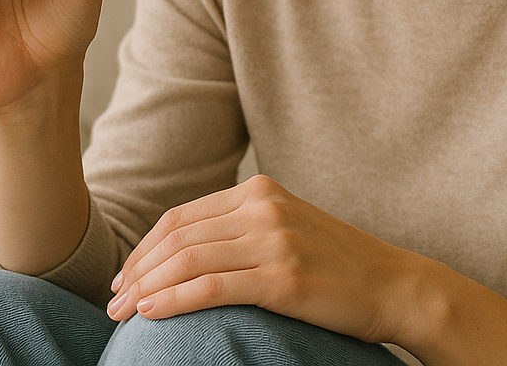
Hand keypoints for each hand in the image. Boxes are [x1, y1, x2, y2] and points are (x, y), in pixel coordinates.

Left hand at [106, 174, 425, 344]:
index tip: (123, 278)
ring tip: (123, 314)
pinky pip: (213, 286)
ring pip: (188, 260)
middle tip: (112, 303)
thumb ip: (242, 231)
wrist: (393, 286)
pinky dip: (174, 300)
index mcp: (260, 191)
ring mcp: (275, 239)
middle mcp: (264, 207)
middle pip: (178, 237)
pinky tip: (151, 314)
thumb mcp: (286, 231)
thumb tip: (182, 256)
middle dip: (137, 271)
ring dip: (146, 288)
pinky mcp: (283, 276)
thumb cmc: (337, 268)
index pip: (182, 217)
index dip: (144, 249)